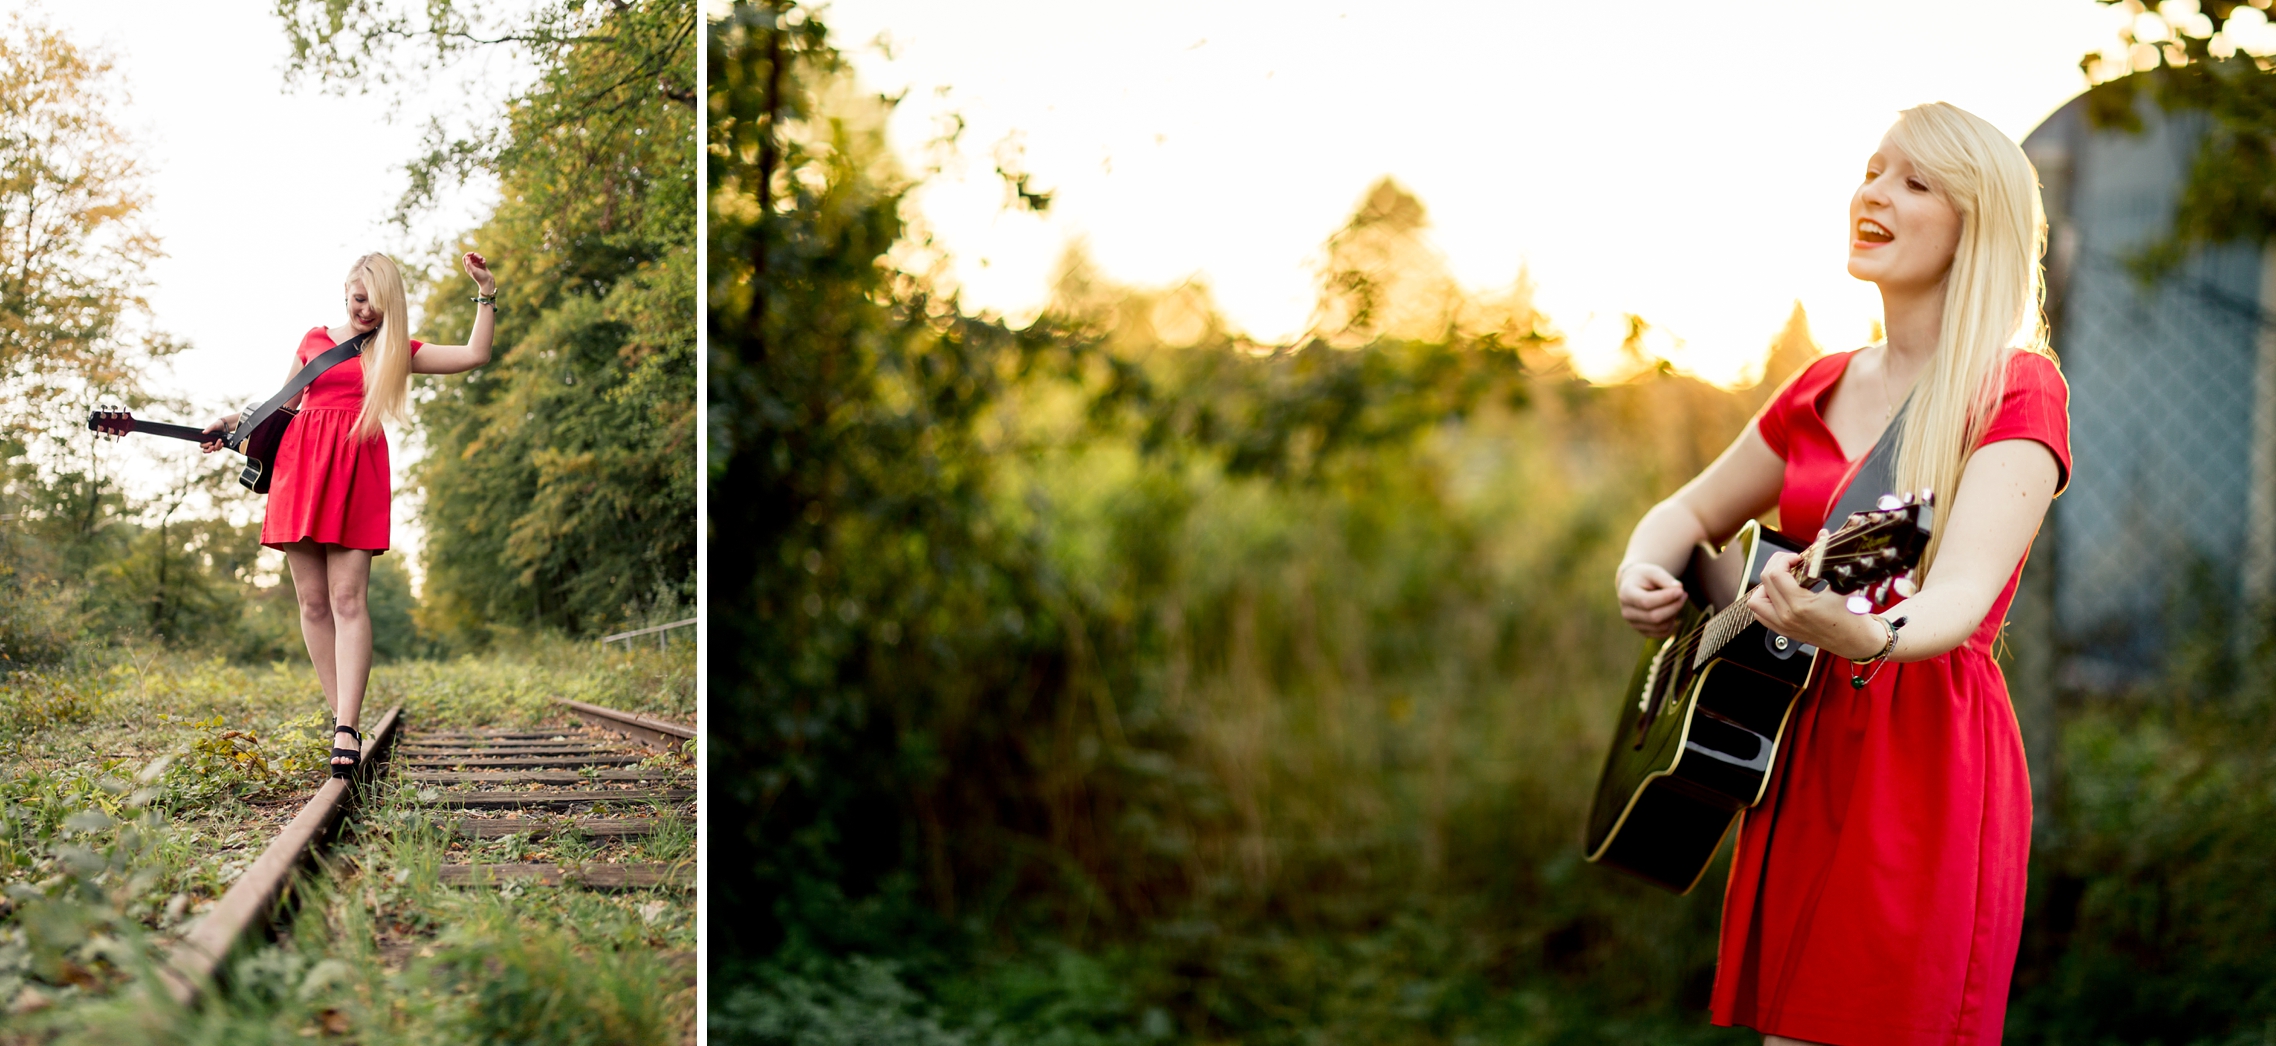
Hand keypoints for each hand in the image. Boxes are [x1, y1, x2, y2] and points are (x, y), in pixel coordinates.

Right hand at [200, 413, 239, 452]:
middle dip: (209, 450)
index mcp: (204, 438)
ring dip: (217, 446)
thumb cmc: (217, 425)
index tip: (211, 443)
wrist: (225, 426)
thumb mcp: (213, 426)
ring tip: (220, 440)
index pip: (202, 445)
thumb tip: (203, 432)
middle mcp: (208, 442)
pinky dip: (220, 447)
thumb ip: (208, 429)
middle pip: (205, 450)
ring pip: (213, 450)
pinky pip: (218, 449)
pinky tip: (222, 443)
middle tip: (213, 447)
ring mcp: (213, 444)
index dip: (205, 446)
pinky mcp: (218, 445)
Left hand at [463, 251, 495, 295]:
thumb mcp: (473, 270)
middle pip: (471, 256)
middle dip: (476, 255)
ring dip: (480, 257)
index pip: (465, 258)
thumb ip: (469, 264)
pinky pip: (482, 260)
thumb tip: (466, 257)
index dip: (468, 254)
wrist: (488, 282)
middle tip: (480, 258)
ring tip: (483, 261)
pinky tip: (485, 263)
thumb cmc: (480, 277)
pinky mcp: (482, 266)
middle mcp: (472, 266)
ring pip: (477, 257)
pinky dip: (483, 260)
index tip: (472, 253)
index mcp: (468, 267)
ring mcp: (477, 266)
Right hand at [1617, 562, 1687, 637]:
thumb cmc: (1645, 577)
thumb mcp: (1653, 572)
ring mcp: (1634, 624)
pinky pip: (1662, 634)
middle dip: (1674, 606)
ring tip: (1678, 600)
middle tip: (1683, 594)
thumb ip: (1666, 579)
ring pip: (1660, 627)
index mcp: (1626, 594)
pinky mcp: (1643, 632)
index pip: (1646, 602)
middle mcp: (1627, 612)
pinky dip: (1672, 624)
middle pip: (1654, 617)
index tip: (1680, 590)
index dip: (1666, 598)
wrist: (1634, 586)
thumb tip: (1679, 589)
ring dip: (1674, 614)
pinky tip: (1672, 611)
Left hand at [1745, 548, 1883, 659]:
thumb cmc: (1853, 616)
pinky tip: (1781, 594)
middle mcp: (1787, 617)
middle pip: (1764, 582)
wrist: (1857, 641)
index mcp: (1800, 606)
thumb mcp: (1843, 583)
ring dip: (1766, 586)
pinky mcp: (1783, 631)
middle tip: (1791, 563)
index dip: (1784, 559)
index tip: (1798, 558)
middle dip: (1776, 565)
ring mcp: (1783, 626)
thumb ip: (1828, 558)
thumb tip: (1822, 535)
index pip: (1776, 574)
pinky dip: (1766, 601)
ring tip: (1783, 579)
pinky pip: (1760, 614)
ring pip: (1755, 601)